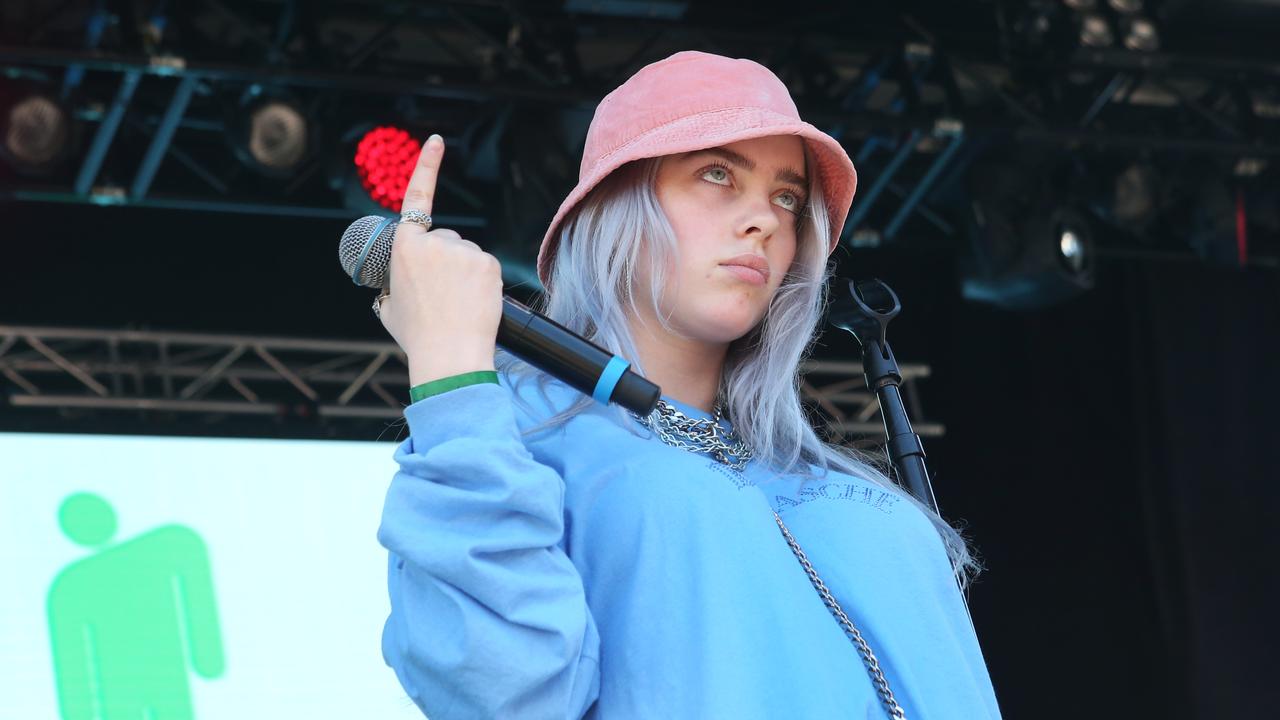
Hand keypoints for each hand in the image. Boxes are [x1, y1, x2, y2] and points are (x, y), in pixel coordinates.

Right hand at [376, 135, 503, 385]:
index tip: (437, 142)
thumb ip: (392, 286)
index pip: (416, 199)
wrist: (448, 355)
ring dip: (464, 273)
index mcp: (404, 247)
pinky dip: (482, 282)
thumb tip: (394, 291)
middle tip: (441, 296)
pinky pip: (484, 266)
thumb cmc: (418, 335)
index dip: (427, 167)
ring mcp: (463, 250)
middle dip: (446, 261)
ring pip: (466, 254)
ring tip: (456, 303)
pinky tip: (474, 301)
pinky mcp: (487, 262)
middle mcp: (433, 242)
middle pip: (446, 239)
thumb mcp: (389, 307)